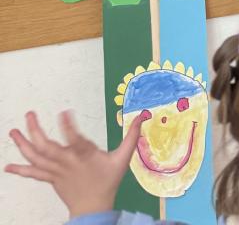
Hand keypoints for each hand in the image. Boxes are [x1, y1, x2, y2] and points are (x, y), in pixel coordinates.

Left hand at [5, 110, 141, 216]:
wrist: (93, 208)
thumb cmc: (107, 181)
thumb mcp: (123, 159)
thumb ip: (131, 137)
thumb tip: (142, 116)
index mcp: (85, 156)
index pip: (75, 140)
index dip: (69, 126)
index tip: (64, 112)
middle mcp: (67, 163)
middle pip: (47, 147)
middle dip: (35, 130)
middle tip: (29, 114)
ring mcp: (56, 171)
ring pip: (36, 158)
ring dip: (23, 145)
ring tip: (13, 132)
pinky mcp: (50, 178)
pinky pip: (33, 173)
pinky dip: (20, 170)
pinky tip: (7, 167)